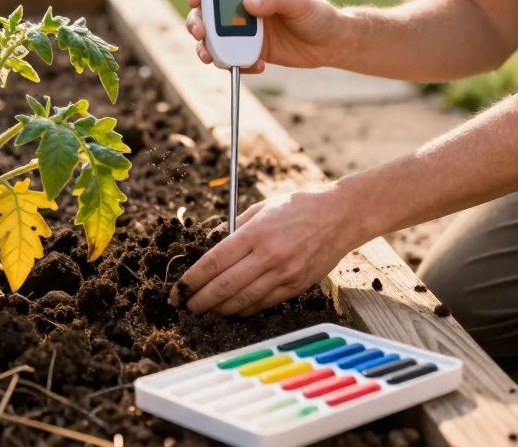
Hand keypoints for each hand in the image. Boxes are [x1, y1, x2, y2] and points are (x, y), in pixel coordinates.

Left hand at [171, 185, 363, 315]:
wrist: (340, 216)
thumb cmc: (299, 207)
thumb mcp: (261, 207)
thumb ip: (233, 227)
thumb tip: (209, 243)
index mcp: (256, 233)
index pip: (213, 263)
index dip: (191, 280)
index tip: (178, 289)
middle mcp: (269, 255)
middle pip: (224, 286)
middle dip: (200, 300)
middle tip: (185, 307)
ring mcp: (284, 273)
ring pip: (243, 300)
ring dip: (220, 309)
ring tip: (205, 310)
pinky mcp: (297, 285)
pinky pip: (264, 303)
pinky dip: (245, 309)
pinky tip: (233, 309)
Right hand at [185, 0, 344, 73]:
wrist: (332, 43)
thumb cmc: (317, 14)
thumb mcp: (299, 2)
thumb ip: (274, 0)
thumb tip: (248, 2)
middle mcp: (242, 9)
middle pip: (207, 13)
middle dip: (197, 22)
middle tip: (201, 32)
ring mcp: (245, 32)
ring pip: (214, 39)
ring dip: (207, 48)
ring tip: (213, 58)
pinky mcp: (252, 52)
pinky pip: (232, 59)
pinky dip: (235, 65)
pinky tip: (257, 66)